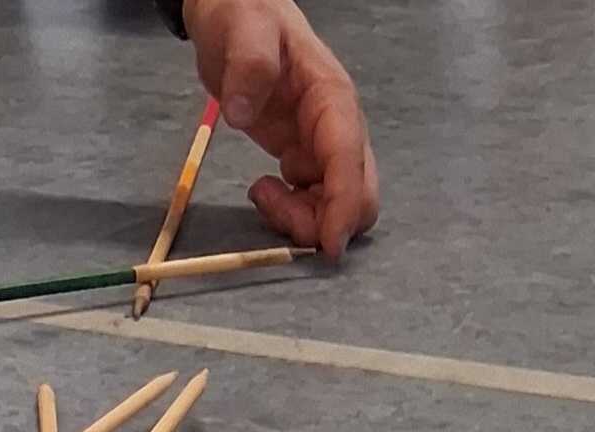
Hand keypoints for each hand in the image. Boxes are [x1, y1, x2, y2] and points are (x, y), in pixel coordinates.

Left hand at [182, 0, 378, 258]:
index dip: (342, 205)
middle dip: (326, 220)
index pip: (347, 159)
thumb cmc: (245, 16)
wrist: (235, 14)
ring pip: (337, 205)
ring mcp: (322, 145)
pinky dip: (293, 212)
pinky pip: (314, 201)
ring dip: (304, 219)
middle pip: (359, 193)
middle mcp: (336, 127)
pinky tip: (262, 190)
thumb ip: (248, 66)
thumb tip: (242, 113)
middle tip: (270, 205)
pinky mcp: (303, 157)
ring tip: (259, 192)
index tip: (329, 245)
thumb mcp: (243, 30)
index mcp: (331, 98)